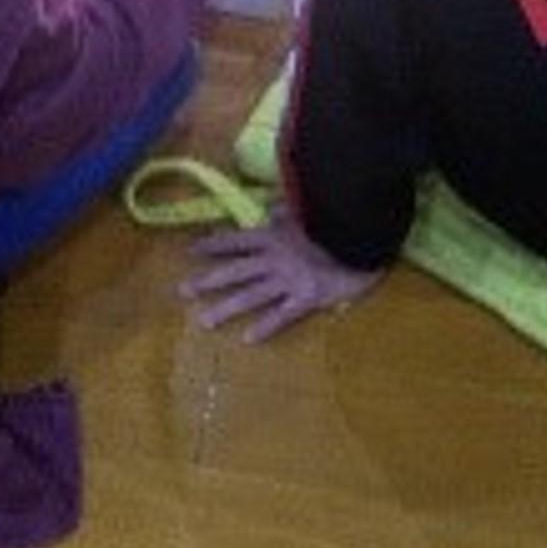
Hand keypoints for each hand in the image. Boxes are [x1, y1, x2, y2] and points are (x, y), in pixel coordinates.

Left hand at [180, 209, 383, 342]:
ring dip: (226, 308)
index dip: (213, 244)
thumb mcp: (308, 208)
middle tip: (182, 291)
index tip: (191, 250)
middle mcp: (274, 257)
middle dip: (207, 280)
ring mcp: (289, 279)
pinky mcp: (307, 297)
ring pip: (251, 295)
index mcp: (274, 233)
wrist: (364, 233)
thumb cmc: (337, 218)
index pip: (236, 239)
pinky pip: (282, 315)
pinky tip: (248, 339)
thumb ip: (287, 208)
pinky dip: (265, 327)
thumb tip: (272, 208)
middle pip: (235, 270)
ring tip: (204, 321)